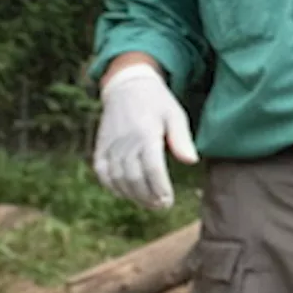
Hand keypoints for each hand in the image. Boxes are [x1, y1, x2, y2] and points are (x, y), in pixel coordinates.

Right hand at [93, 63, 198, 210]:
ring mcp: (110, 144)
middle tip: (161, 206)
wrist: (128, 86)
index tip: (168, 201)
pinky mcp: (101, 146)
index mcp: (146, 134)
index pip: (152, 168)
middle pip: (134, 178)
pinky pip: (102, 172)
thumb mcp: (175, 115)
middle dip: (147, 197)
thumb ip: (182, 139)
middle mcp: (125, 141)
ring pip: (117, 178)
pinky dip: (112, 186)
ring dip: (132, 195)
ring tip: (148, 203)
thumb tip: (191, 161)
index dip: (160, 188)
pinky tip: (125, 193)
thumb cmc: (157, 103)